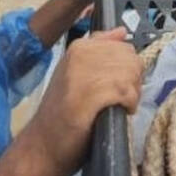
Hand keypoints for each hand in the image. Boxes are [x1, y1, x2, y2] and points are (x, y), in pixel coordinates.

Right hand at [21, 27, 141, 175]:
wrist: (42, 144)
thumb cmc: (62, 113)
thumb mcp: (78, 74)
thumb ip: (100, 50)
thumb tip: (122, 31)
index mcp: (79, 47)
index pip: (123, 46)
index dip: (127, 68)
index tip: (116, 86)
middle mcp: (80, 55)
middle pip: (130, 59)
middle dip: (132, 81)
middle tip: (120, 99)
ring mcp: (83, 74)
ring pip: (130, 74)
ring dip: (131, 94)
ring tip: (118, 106)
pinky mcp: (89, 95)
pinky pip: (125, 91)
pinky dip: (128, 104)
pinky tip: (117, 112)